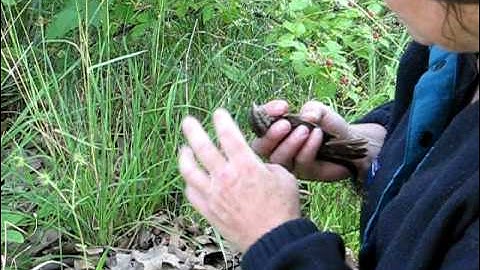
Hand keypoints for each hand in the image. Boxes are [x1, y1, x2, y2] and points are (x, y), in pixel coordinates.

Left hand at [178, 109, 300, 251]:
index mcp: (245, 165)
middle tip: (188, 121)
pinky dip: (189, 183)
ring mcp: (213, 195)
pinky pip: (191, 194)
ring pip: (189, 170)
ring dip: (184, 156)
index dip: (221, 120)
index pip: (228, 134)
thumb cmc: (283, 208)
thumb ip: (265, 166)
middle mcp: (225, 176)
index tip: (218, 113)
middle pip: (202, 147)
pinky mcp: (209, 211)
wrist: (274, 239)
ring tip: (183, 149)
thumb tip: (254, 165)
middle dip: (193, 130)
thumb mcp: (283, 177)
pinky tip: (191, 179)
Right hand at [251, 100, 365, 180]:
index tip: (283, 106)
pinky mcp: (302, 174)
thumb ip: (313, 109)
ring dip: (290, 143)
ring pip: (278, 158)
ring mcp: (288, 162)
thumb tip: (306, 116)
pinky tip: (318, 136)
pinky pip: (300, 163)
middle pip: (259, 147)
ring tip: (305, 130)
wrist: (351, 144)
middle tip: (285, 124)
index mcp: (275, 128)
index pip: (260, 121)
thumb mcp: (321, 111)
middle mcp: (277, 147)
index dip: (267, 113)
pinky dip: (308, 148)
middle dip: (270, 136)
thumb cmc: (329, 126)